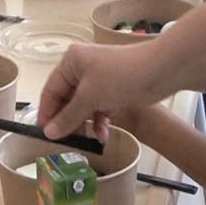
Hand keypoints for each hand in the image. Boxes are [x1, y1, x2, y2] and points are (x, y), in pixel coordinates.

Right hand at [38, 43, 160, 139]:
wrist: (161, 70)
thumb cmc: (120, 77)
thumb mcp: (90, 97)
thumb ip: (68, 116)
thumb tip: (48, 133)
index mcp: (71, 62)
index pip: (51, 90)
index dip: (47, 113)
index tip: (44, 135)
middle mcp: (82, 68)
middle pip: (67, 99)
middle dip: (68, 121)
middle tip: (66, 142)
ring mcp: (99, 79)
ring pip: (83, 106)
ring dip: (84, 124)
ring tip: (85, 141)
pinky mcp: (113, 89)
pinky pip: (99, 108)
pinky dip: (100, 122)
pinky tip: (103, 136)